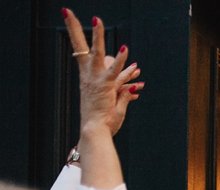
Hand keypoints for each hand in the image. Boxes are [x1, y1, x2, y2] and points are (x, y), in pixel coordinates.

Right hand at [63, 9, 142, 136]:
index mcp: (88, 78)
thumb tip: (136, 88)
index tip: (71, 21)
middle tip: (66, 11)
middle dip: (72, 27)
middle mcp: (88, 75)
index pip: (82, 53)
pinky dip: (121, 61)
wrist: (96, 131)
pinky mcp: (106, 86)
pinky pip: (115, 71)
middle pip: (80, 46)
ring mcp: (96, 79)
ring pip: (96, 52)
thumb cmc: (103, 122)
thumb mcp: (116, 105)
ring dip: (97, 36)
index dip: (77, 37)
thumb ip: (125, 93)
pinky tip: (124, 49)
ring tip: (96, 20)